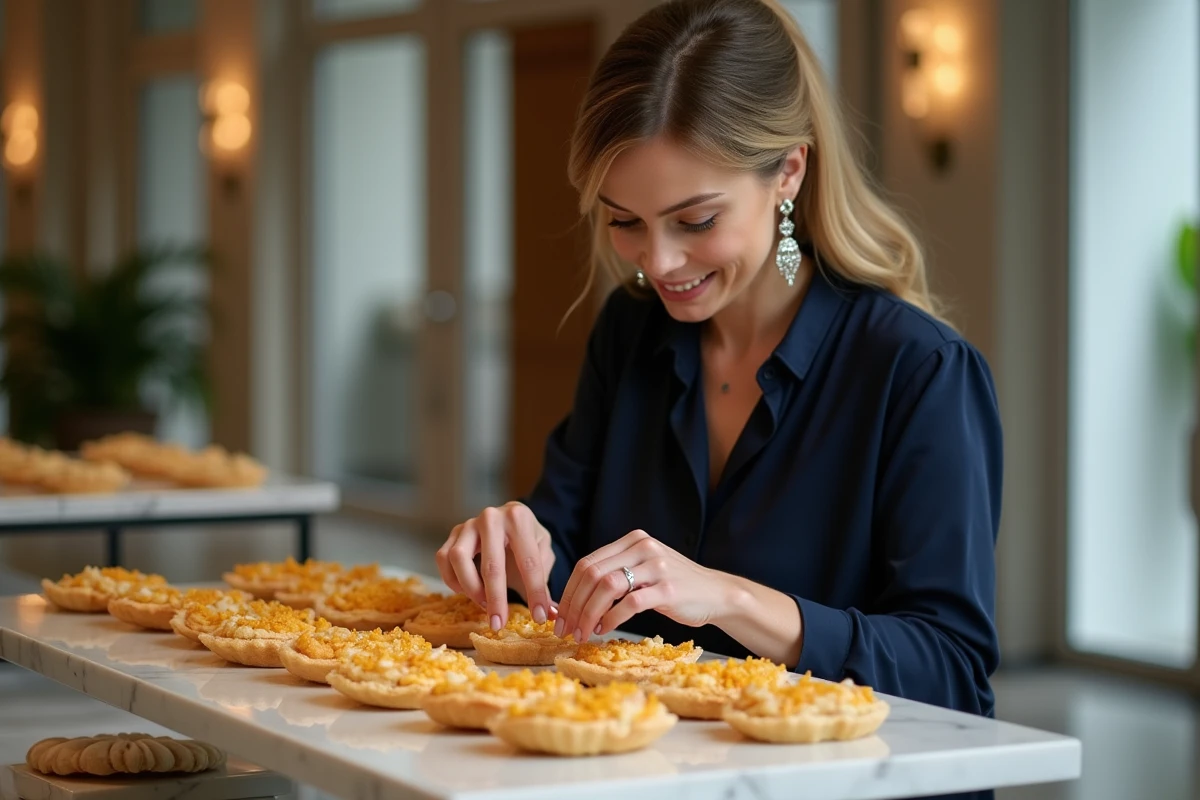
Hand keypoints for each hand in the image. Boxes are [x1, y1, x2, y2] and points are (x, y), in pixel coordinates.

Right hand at [435, 501, 555, 629]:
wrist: (509, 520)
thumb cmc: (527, 540)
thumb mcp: (543, 554)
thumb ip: (545, 582)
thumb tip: (553, 614)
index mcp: (520, 519)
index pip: (529, 562)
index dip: (535, 593)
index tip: (539, 618)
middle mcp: (491, 517)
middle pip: (491, 565)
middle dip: (496, 599)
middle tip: (499, 623)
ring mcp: (468, 524)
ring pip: (459, 559)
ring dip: (471, 588)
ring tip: (484, 604)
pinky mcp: (452, 534)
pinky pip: (443, 558)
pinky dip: (453, 580)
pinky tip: (468, 591)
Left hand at [553, 530, 721, 641]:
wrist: (716, 593)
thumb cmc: (675, 586)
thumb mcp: (644, 570)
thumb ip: (615, 574)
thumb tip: (575, 600)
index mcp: (632, 541)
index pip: (587, 563)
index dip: (568, 591)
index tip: (559, 616)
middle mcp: (643, 547)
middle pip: (592, 574)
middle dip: (573, 605)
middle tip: (566, 629)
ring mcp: (656, 567)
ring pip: (606, 587)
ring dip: (588, 614)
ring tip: (583, 632)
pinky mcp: (668, 589)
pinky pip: (630, 603)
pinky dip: (611, 619)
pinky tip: (605, 629)